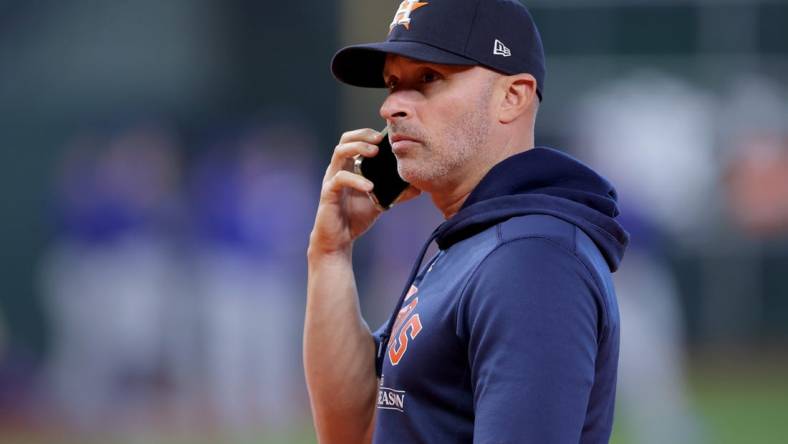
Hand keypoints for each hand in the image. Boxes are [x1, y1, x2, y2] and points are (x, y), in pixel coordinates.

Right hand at [309, 129, 419, 257]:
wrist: (339, 239)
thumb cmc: (356, 217)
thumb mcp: (380, 202)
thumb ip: (396, 193)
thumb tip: (419, 187)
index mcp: (350, 167)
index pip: (355, 140)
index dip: (369, 133)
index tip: (387, 135)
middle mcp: (338, 168)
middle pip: (345, 139)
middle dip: (363, 135)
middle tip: (380, 140)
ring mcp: (331, 179)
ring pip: (339, 152)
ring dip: (357, 148)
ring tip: (374, 153)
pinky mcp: (328, 193)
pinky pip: (340, 179)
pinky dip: (356, 180)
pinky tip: (370, 186)